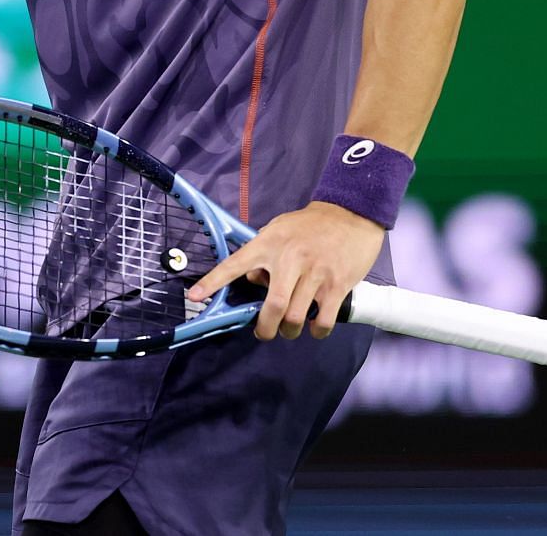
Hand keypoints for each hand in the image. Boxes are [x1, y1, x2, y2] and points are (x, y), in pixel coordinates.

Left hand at [186, 202, 383, 339]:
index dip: (212, 282)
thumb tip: (254, 280)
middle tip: (263, 333)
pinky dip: (317, 331)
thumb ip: (263, 253)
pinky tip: (314, 329)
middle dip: (265, 328)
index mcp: (268, 244)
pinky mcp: (337, 284)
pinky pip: (323, 319)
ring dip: (290, 331)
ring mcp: (315, 274)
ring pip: (296, 317)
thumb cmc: (310, 224)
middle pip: (273, 306)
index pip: (234, 264)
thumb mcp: (278, 229)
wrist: (350, 213)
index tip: (195, 297)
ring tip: (290, 331)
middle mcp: (289, 260)